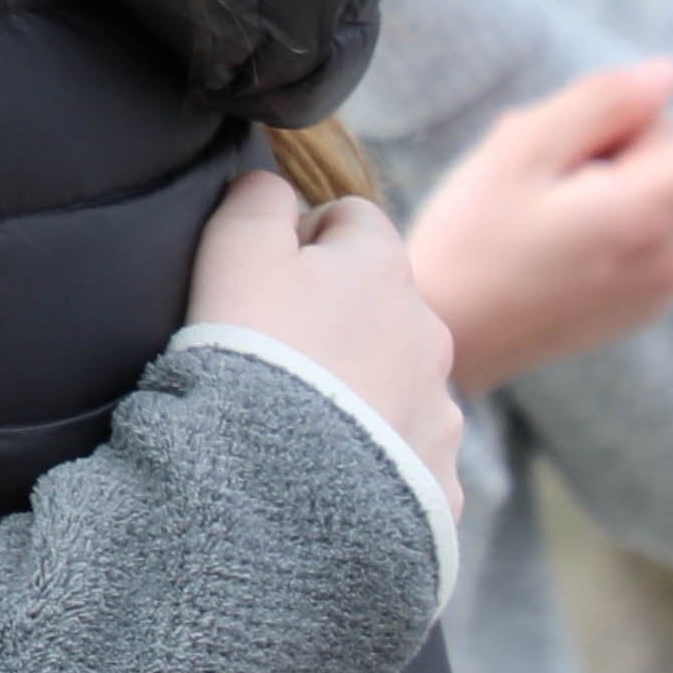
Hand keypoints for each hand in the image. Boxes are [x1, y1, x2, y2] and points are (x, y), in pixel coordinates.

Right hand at [185, 167, 467, 504]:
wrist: (278, 488)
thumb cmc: (252, 357)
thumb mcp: (233, 253)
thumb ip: (256, 200)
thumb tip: (271, 184)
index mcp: (383, 267)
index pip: (351, 219)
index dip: (303, 240)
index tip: (265, 279)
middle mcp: (428, 332)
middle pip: (382, 305)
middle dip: (340, 319)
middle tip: (278, 356)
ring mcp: (440, 409)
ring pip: (401, 381)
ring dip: (364, 389)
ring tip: (302, 422)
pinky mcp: (439, 479)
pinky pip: (410, 456)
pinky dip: (378, 459)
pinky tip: (331, 475)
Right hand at [403, 53, 672, 390]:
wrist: (443, 343)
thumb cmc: (468, 240)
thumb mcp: (515, 151)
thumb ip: (598, 102)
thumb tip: (668, 79)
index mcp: (645, 211)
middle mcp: (672, 251)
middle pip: (664, 144)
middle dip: (608, 141)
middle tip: (532, 182)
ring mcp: (664, 281)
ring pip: (650, 184)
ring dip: (597, 182)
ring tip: (530, 222)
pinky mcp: (649, 298)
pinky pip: (640, 224)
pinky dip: (599, 219)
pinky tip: (545, 248)